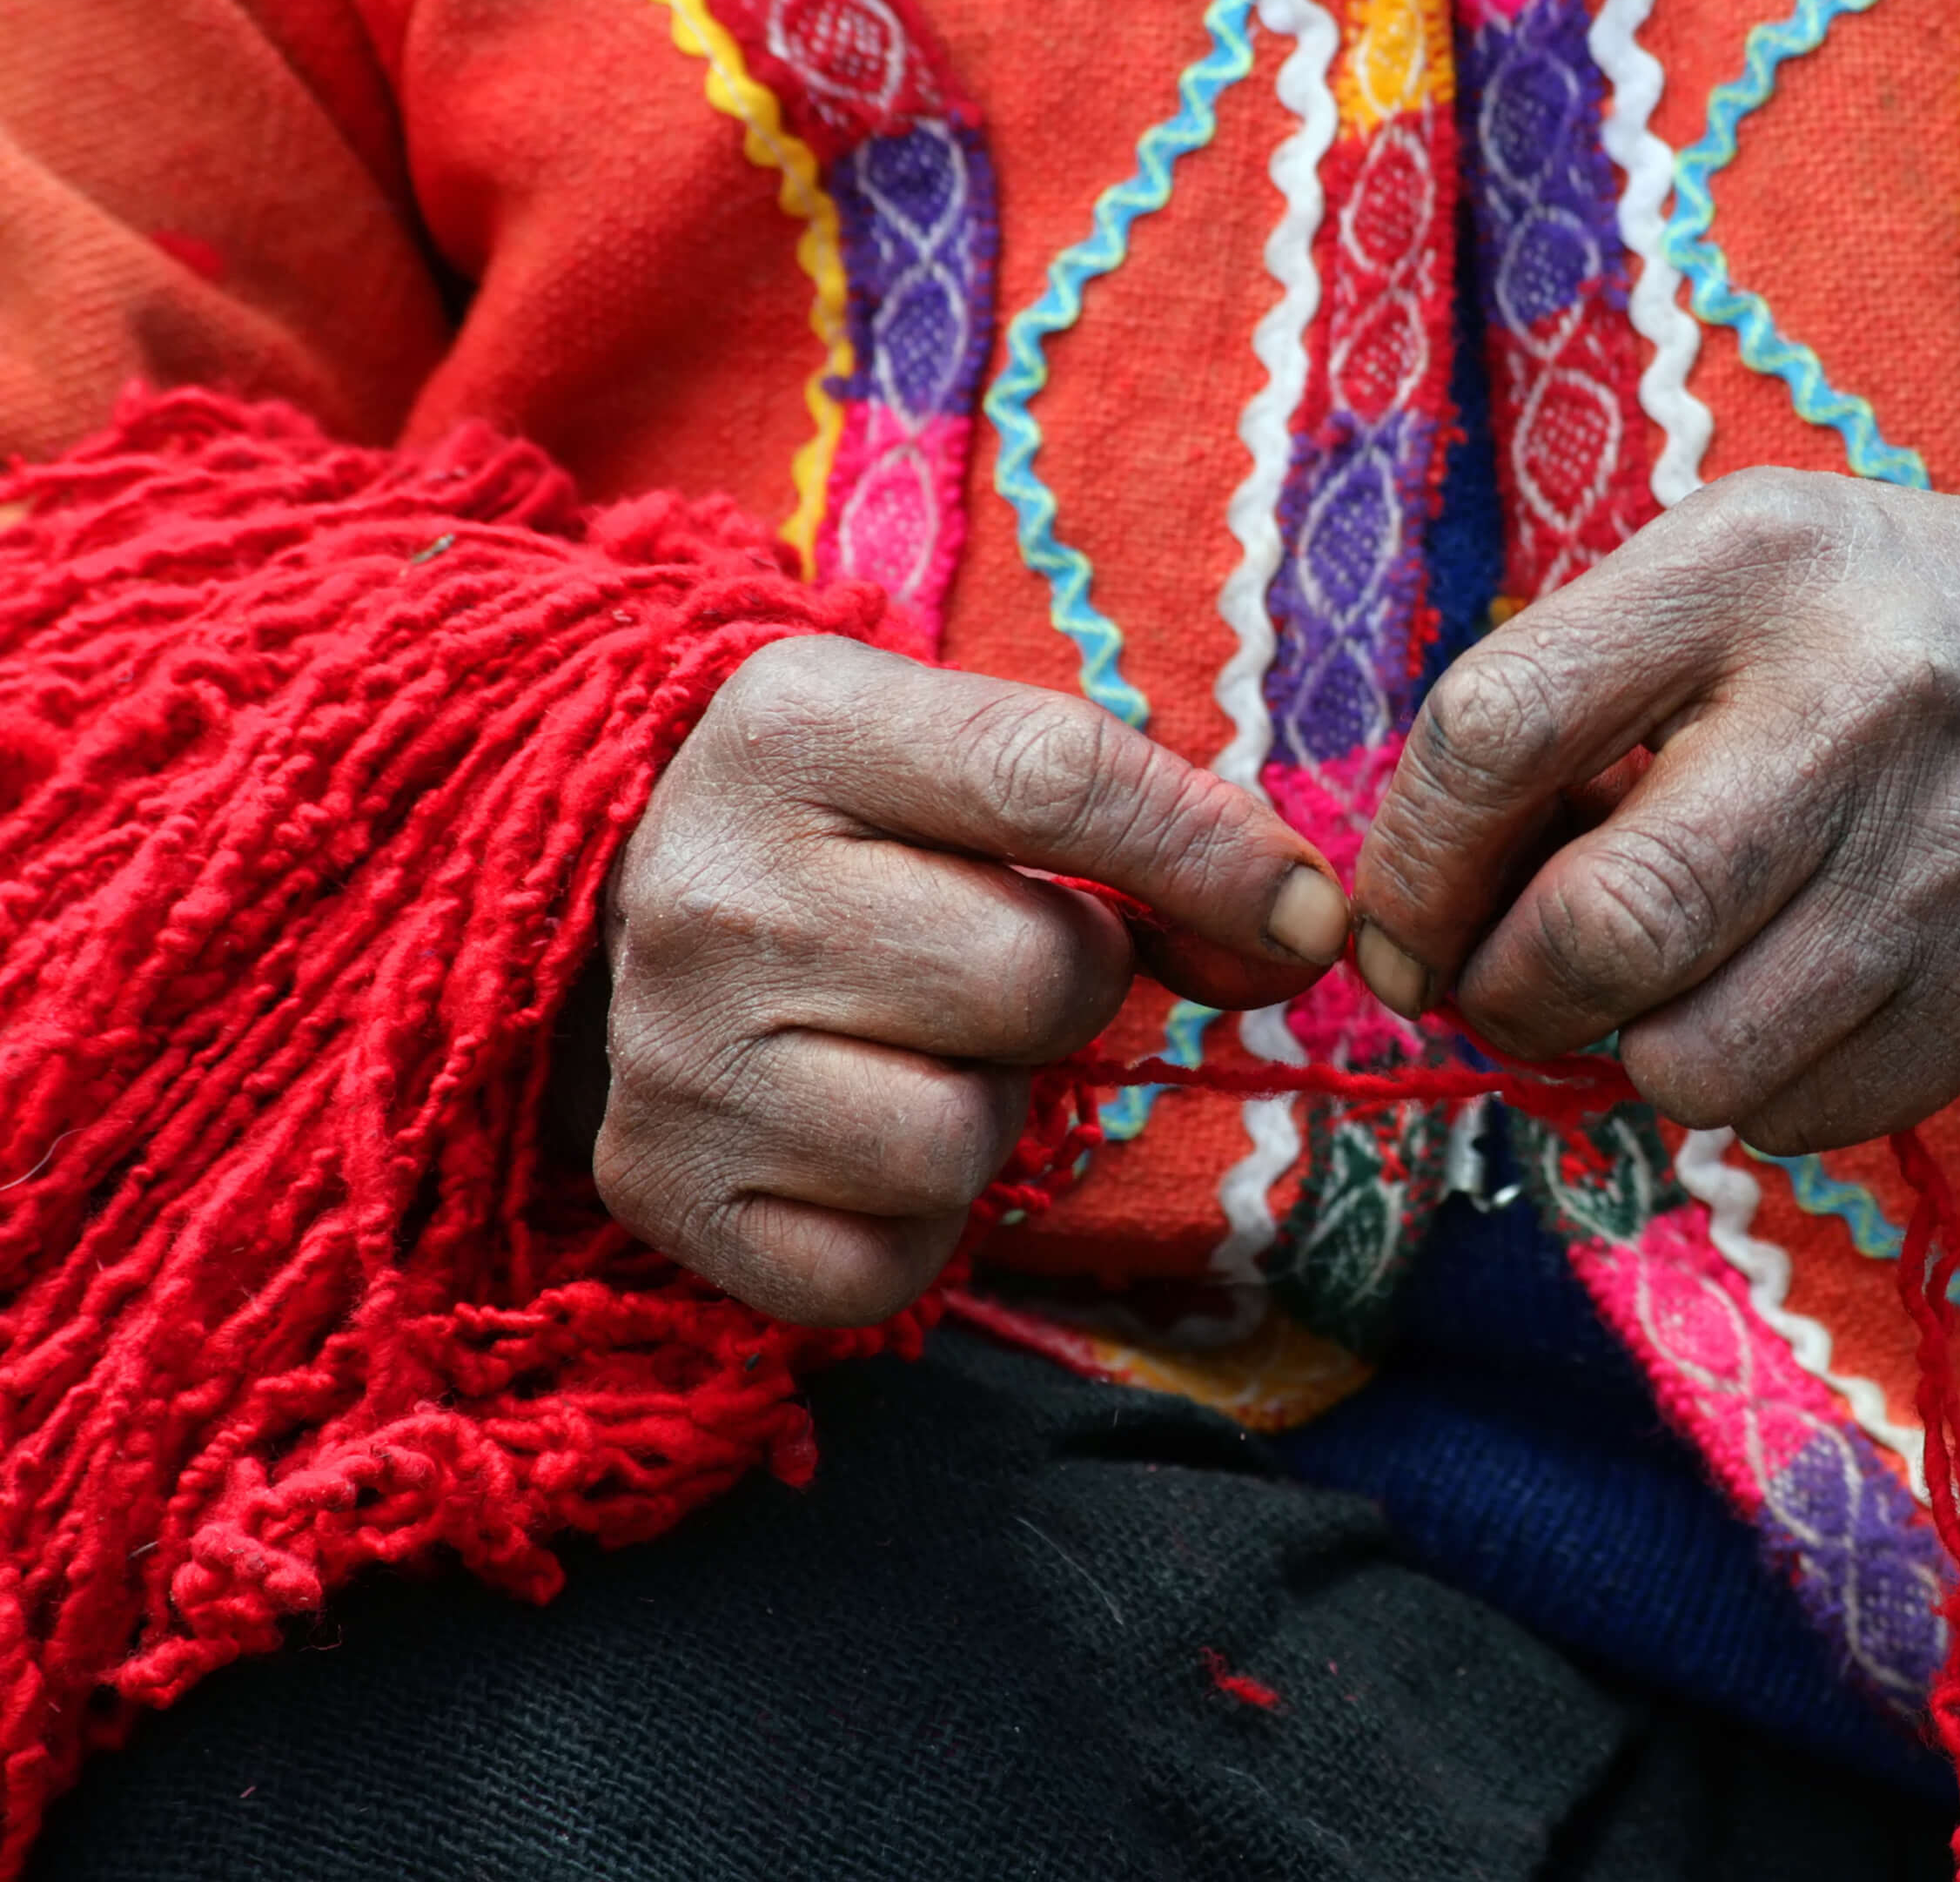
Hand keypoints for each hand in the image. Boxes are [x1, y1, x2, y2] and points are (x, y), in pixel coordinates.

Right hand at [591, 636, 1348, 1323]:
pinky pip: (884, 1267)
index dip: (1214, 858)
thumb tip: (1302, 933)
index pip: (1060, 779)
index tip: (1302, 918)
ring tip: (917, 1046)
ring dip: (986, 1109)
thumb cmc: (859, 825)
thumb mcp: (973, 751)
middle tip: (995, 964)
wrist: (621, 902)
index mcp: (799, 729)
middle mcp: (715, 889)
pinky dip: (912, 1226)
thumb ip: (1150, 816)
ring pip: (961, 1140)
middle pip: (1032, 978)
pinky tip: (859, 1136)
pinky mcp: (664, 1190)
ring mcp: (678, 1053)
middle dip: (1067, 985)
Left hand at [1349, 467, 1959, 1153]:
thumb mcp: (1735, 571)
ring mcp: (1945, 863)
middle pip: (1600, 930)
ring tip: (1667, 980)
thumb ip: (1573, 692)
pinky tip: (1786, 999)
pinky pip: (1797, 1118)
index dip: (1414, 861)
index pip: (1497, 729)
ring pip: (1690, 1064)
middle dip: (1509, 994)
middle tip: (1509, 982)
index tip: (1405, 922)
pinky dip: (1754, 1089)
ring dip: (1634, 1052)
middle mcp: (1854, 705)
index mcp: (1751, 565)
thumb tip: (1424, 901)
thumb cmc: (1893, 631)